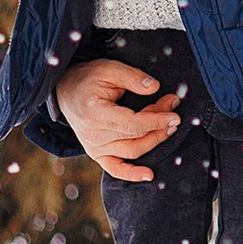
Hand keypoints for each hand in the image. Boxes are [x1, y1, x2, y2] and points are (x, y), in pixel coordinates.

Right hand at [53, 57, 180, 182]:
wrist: (67, 92)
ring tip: (168, 126)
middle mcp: (93, 135)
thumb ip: (133, 77)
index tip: (175, 116)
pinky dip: (132, 174)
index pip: (132, 124)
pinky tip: (149, 175)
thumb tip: (155, 88)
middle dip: (159, 126)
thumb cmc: (89, 79)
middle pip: (136, 137)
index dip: (156, 121)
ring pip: (133, 151)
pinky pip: (115, 169)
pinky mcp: (97, 154)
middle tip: (173, 109)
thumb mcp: (110, 68)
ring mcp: (94, 148)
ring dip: (154, 140)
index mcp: (95, 114)